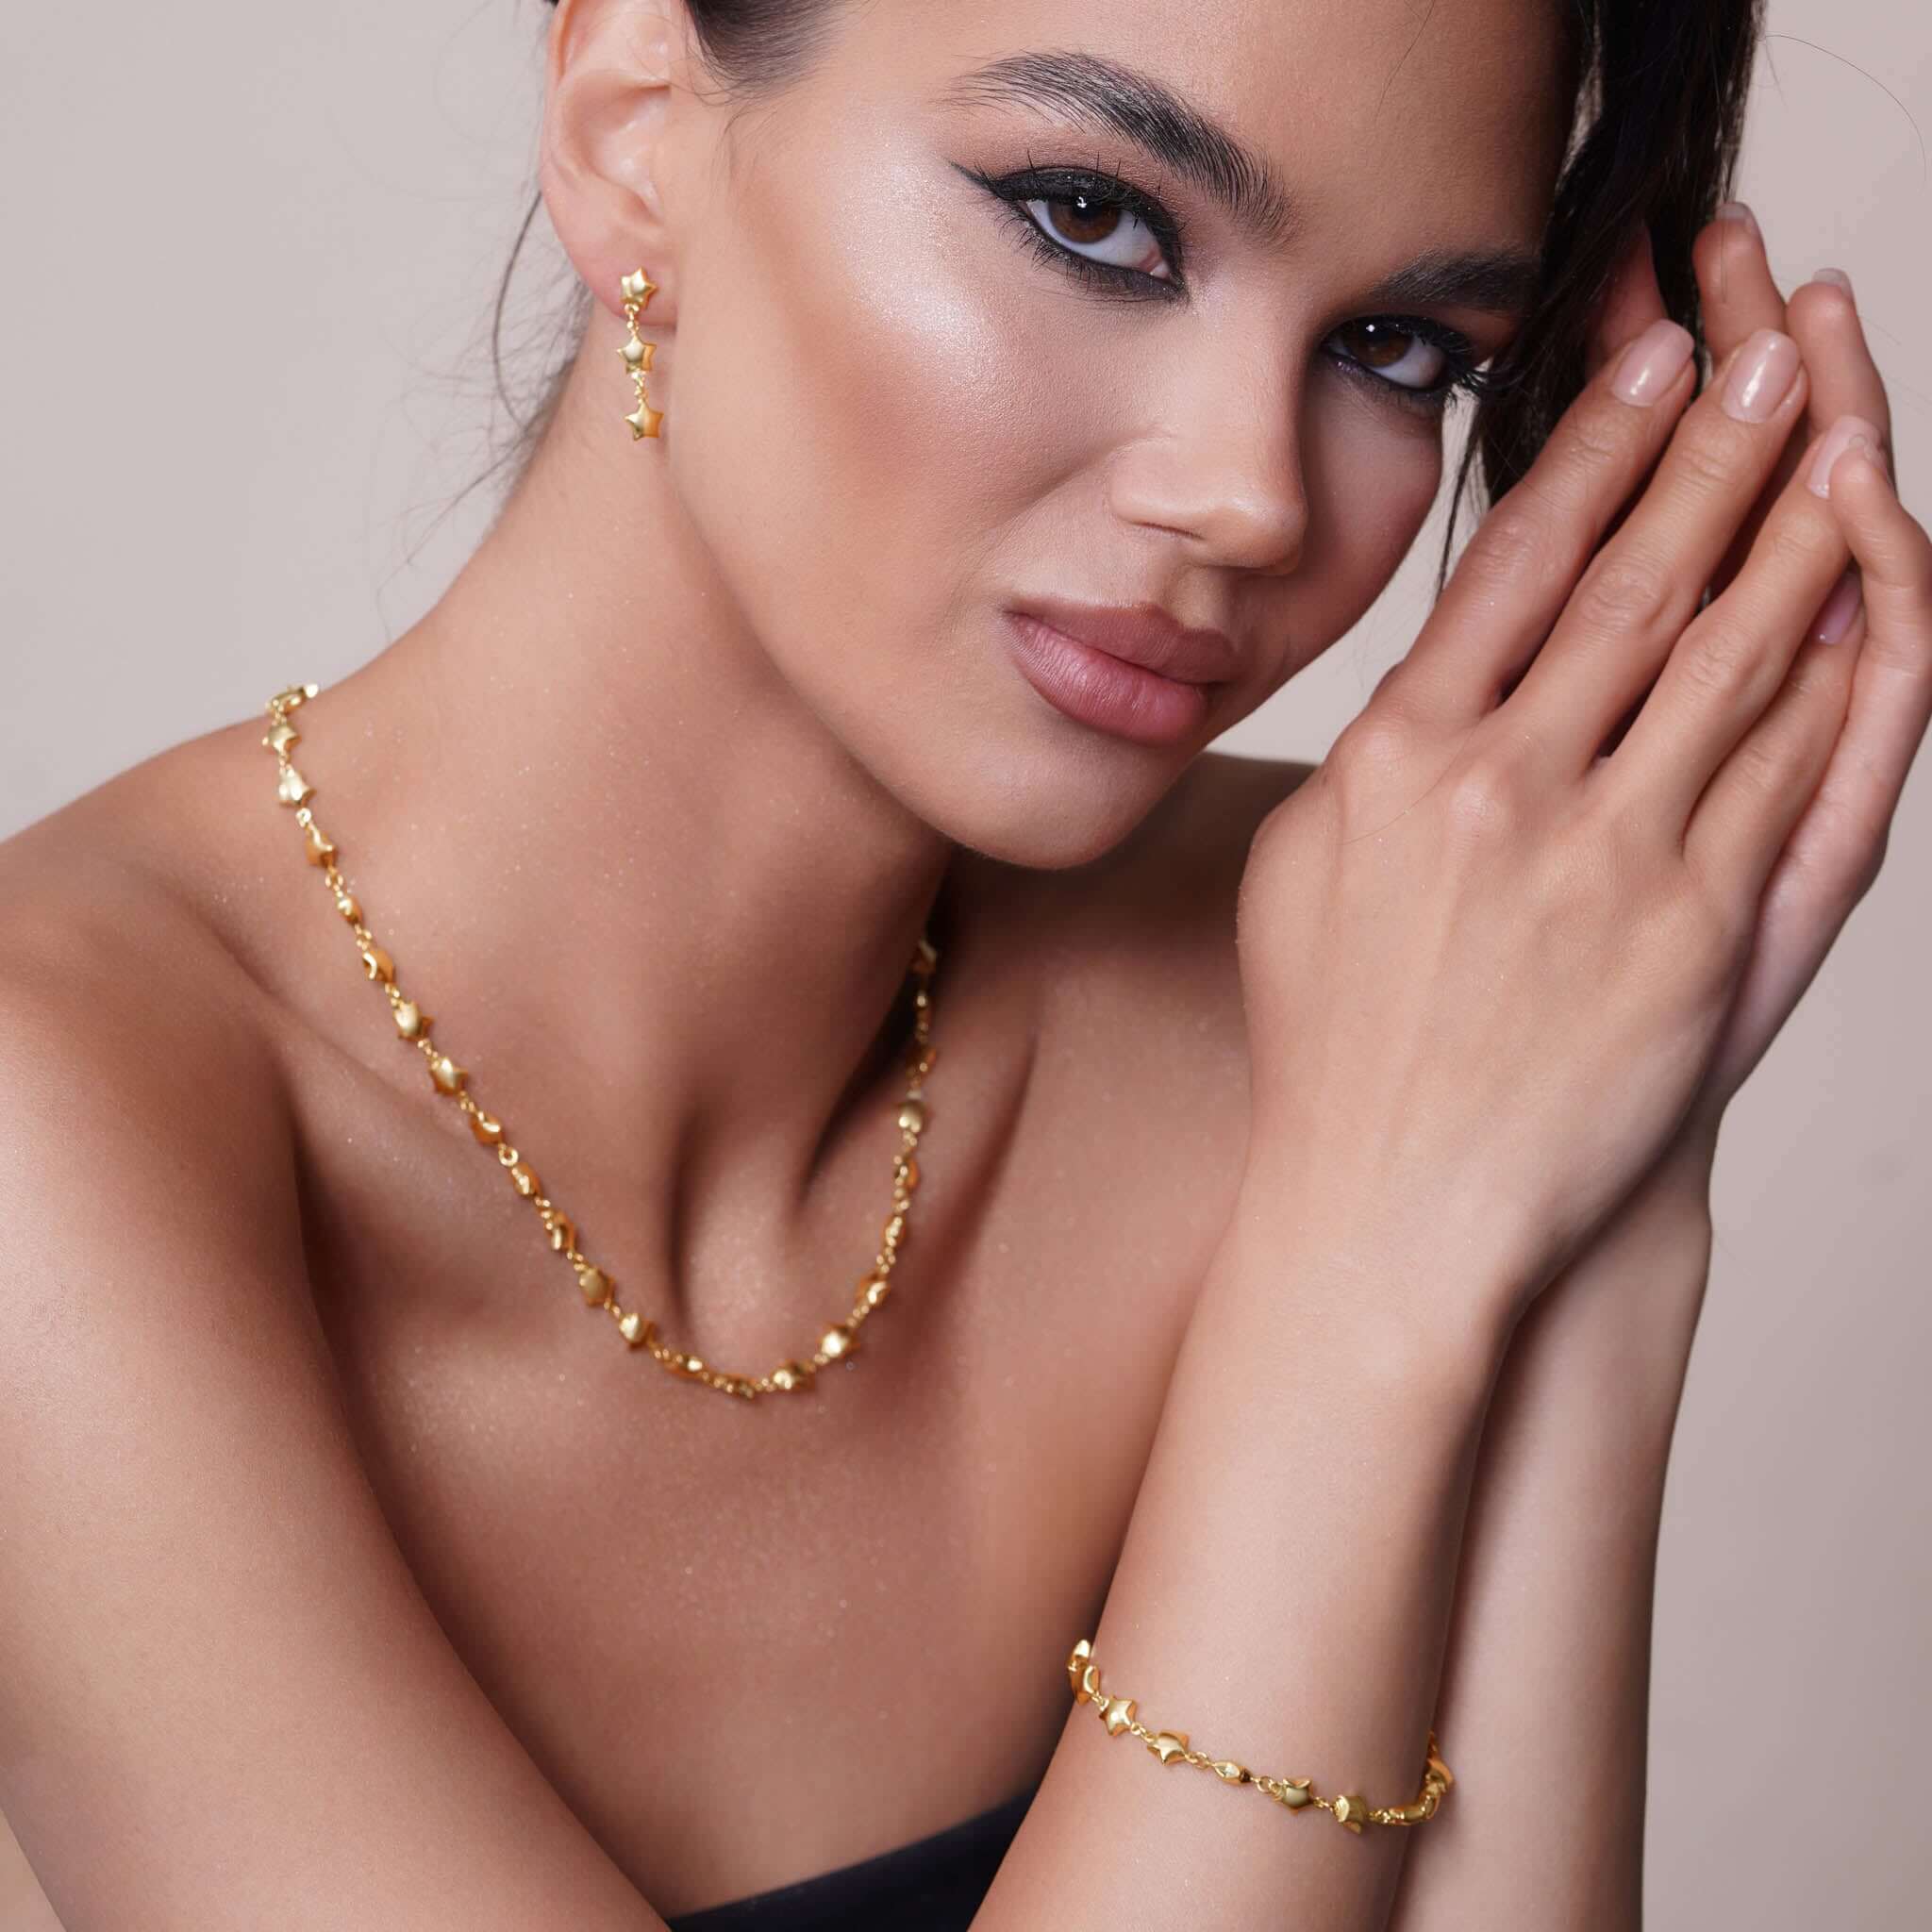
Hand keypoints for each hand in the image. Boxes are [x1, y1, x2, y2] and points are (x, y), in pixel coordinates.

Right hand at [1234, 227, 1911, 1323]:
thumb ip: (1377, 757)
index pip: (1516, 564)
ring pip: (1730, 658)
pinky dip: (1832, 680)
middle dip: (1718, 448)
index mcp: (1393, 762)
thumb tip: (1442, 672)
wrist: (1396, 1204)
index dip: (1598, 444)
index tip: (1652, 355)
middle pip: (1637, 582)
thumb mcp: (1306, 872)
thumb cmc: (1338, 1044)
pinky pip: (1783, 776)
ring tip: (1839, 432)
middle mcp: (1502, 790)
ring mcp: (1609, 859)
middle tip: (1773, 348)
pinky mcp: (1696, 930)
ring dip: (1794, 532)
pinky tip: (1860, 600)